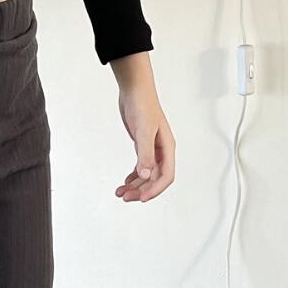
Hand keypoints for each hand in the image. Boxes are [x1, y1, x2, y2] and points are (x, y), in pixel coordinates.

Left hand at [110, 52, 175, 202]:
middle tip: (125, 197)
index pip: (166, 176)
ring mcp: (152, 149)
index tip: (141, 198)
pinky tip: (125, 182)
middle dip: (141, 190)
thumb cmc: (143, 105)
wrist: (134, 90)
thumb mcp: (144, 131)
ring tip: (121, 193)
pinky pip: (141, 167)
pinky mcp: (143, 145)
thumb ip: (145, 154)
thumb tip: (145, 174)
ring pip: (146, 174)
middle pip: (155, 179)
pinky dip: (133, 176)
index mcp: (167, 148)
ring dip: (135, 186)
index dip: (155, 189)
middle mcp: (161, 150)